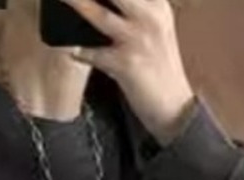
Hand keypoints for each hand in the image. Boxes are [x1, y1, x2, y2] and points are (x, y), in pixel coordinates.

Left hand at [60, 0, 195, 143]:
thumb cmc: (160, 69)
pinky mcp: (126, 63)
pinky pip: (93, 53)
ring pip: (99, 14)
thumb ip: (136, 12)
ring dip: (76, 4)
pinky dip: (79, 51)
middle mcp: (150, 16)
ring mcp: (138, 39)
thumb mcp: (155, 31)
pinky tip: (71, 49)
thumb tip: (100, 6)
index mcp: (157, 5)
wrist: (173, 106)